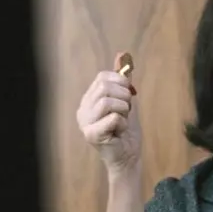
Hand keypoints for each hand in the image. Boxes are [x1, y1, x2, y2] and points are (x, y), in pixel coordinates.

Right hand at [77, 53, 141, 174]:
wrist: (128, 156)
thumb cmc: (126, 131)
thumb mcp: (127, 101)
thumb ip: (123, 80)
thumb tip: (123, 54)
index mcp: (89, 99)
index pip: (102, 77)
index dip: (120, 81)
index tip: (129, 94)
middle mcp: (83, 109)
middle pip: (104, 86)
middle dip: (124, 96)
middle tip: (127, 111)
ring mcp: (85, 122)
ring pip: (108, 101)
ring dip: (124, 110)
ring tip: (123, 122)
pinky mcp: (91, 134)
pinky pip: (113, 118)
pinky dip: (123, 124)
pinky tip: (119, 132)